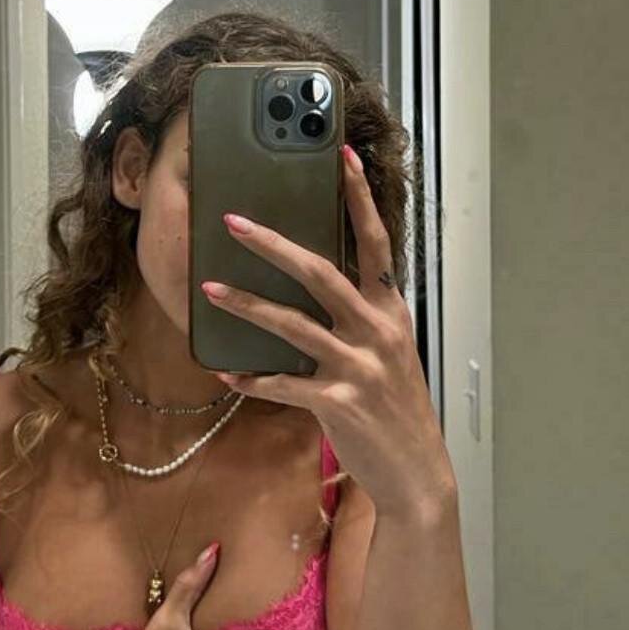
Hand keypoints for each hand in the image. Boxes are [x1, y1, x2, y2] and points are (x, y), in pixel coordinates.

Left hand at [201, 142, 455, 521]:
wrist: (418, 472)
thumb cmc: (398, 408)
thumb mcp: (390, 352)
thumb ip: (361, 318)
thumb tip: (318, 288)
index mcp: (391, 310)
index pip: (375, 241)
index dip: (359, 198)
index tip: (342, 157)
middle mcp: (376, 330)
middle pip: (319, 272)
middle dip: (272, 244)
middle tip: (234, 222)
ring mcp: (357, 366)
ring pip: (292, 324)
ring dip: (247, 304)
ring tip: (210, 288)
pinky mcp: (336, 402)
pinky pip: (283, 384)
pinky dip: (252, 378)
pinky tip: (227, 373)